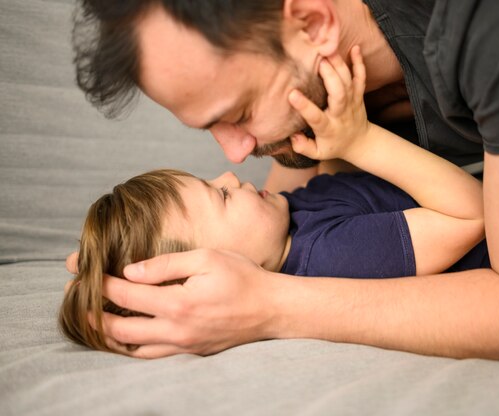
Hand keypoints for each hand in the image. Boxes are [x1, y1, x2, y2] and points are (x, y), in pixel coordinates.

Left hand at [86, 249, 277, 357]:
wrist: (272, 309)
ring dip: (111, 337)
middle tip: (79, 301)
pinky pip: (154, 355)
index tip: (82, 273)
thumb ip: (167, 264)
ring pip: (134, 350)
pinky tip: (129, 336)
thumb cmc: (243, 278)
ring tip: (96, 322)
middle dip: (94, 315)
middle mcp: (177, 331)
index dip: (100, 283)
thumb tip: (132, 271)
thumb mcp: (207, 258)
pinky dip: (134, 347)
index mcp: (178, 304)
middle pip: (120, 330)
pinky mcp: (193, 352)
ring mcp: (184, 346)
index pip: (126, 295)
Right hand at [288, 46, 368, 161]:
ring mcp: (353, 101)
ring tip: (328, 49)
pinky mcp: (359, 94)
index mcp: (329, 128)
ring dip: (339, 64)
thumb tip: (293, 137)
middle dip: (329, 76)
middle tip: (317, 60)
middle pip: (338, 93)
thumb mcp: (318, 153)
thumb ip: (304, 147)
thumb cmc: (334, 145)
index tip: (292, 94)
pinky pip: (361, 77)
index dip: (304, 106)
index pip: (316, 117)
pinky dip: (359, 62)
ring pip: (348, 81)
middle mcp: (342, 112)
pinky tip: (355, 48)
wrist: (360, 142)